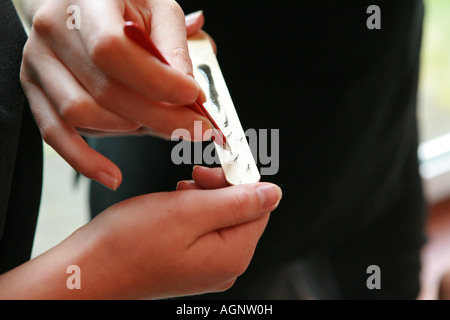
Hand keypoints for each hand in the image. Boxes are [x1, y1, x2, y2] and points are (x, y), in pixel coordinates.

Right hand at [0, 167, 281, 298]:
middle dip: (220, 189)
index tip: (214, 169)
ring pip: (221, 217)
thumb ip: (237, 202)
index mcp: (231, 255)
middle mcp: (224, 266)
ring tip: (179, 193)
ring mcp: (206, 267)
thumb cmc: (129, 244)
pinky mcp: (189, 263)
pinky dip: (192, 211)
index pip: (259, 207)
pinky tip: (175, 206)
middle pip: (241, 213)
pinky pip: (203, 229)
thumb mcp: (189, 212)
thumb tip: (273, 194)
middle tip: (193, 179)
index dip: (239, 181)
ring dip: (204, 197)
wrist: (89, 270)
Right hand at [20, 0, 209, 189]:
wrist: (80, 5)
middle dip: (159, 118)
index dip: (157, 81)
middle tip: (195, 129)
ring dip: (130, 130)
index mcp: (86, 0)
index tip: (193, 97)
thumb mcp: (158, 9)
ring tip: (160, 126)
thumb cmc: (123, 4)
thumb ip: (176, 46)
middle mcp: (54, 30)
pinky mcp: (36, 91)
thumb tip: (192, 92)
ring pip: (83, 115)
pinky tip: (112, 174)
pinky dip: (85, 160)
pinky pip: (56, 134)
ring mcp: (40, 63)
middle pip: (104, 90)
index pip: (113, 49)